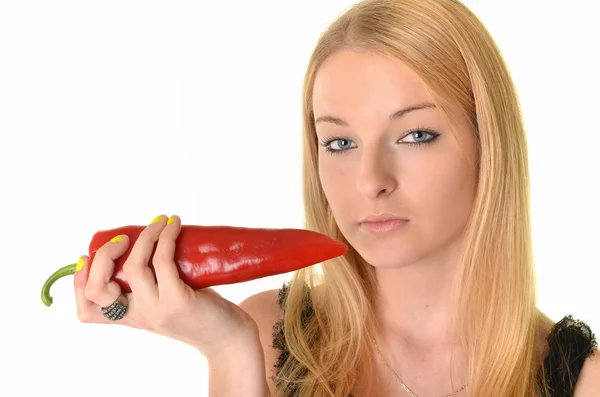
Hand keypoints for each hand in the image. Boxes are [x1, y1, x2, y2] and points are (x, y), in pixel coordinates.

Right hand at [74, 214, 258, 355]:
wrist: (229, 338)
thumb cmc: (201, 313)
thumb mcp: (167, 300)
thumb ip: (153, 282)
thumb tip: (148, 238)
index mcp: (132, 317)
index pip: (88, 309)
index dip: (78, 282)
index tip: (86, 257)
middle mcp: (140, 316)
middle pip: (98, 288)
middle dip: (104, 255)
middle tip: (125, 237)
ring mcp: (157, 309)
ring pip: (133, 266)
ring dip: (145, 235)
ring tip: (160, 220)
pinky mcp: (178, 300)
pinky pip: (163, 261)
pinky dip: (166, 237)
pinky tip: (174, 224)